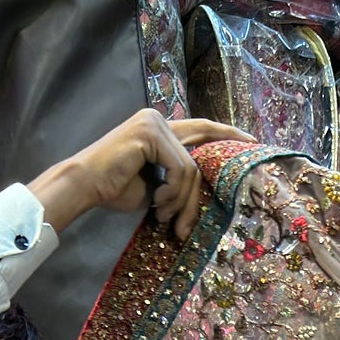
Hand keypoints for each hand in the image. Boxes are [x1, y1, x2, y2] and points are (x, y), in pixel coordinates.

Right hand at [27, 110, 256, 242]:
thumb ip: (179, 180)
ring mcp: (154, 123)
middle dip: (203, 191)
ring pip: (191, 169)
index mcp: (160, 128)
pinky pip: (180, 170)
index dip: (228, 133)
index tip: (252, 141)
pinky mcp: (149, 134)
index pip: (201, 128)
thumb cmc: (115, 188)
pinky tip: (156, 204)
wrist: (87, 186)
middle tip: (195, 220)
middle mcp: (159, 119)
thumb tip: (203, 194)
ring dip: (181, 202)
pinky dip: (172, 194)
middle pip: (201, 154)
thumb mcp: (157, 185)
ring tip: (165, 219)